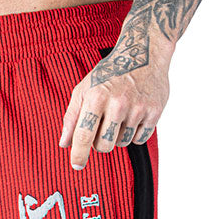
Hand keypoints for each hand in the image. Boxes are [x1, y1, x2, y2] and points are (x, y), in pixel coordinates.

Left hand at [60, 40, 171, 169]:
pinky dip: (135, 133)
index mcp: (96, 97)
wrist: (144, 53)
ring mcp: (138, 108)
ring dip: (118, 136)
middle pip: (103, 146)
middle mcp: (117, 103)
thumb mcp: (84, 89)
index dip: (79, 154)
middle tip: (102, 126)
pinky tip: (133, 116)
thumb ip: (72, 117)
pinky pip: (140, 139)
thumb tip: (64, 143)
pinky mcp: (154, 111)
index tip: (77, 165)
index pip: (84, 135)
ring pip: (121, 143)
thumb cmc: (110, 72)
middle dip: (100, 143)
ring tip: (120, 115)